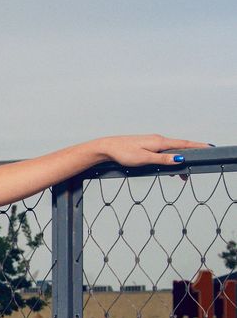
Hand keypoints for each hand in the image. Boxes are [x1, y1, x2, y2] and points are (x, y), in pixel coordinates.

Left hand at [99, 134, 213, 167]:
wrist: (107, 148)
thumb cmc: (124, 153)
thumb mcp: (145, 158)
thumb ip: (163, 159)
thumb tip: (180, 159)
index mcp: (159, 142)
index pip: (183, 144)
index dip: (197, 146)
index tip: (210, 148)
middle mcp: (158, 140)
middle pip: (179, 149)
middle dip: (189, 159)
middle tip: (194, 172)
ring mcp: (152, 143)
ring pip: (171, 152)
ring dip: (178, 162)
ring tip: (182, 177)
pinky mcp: (147, 146)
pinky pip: (163, 153)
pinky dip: (169, 160)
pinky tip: (169, 168)